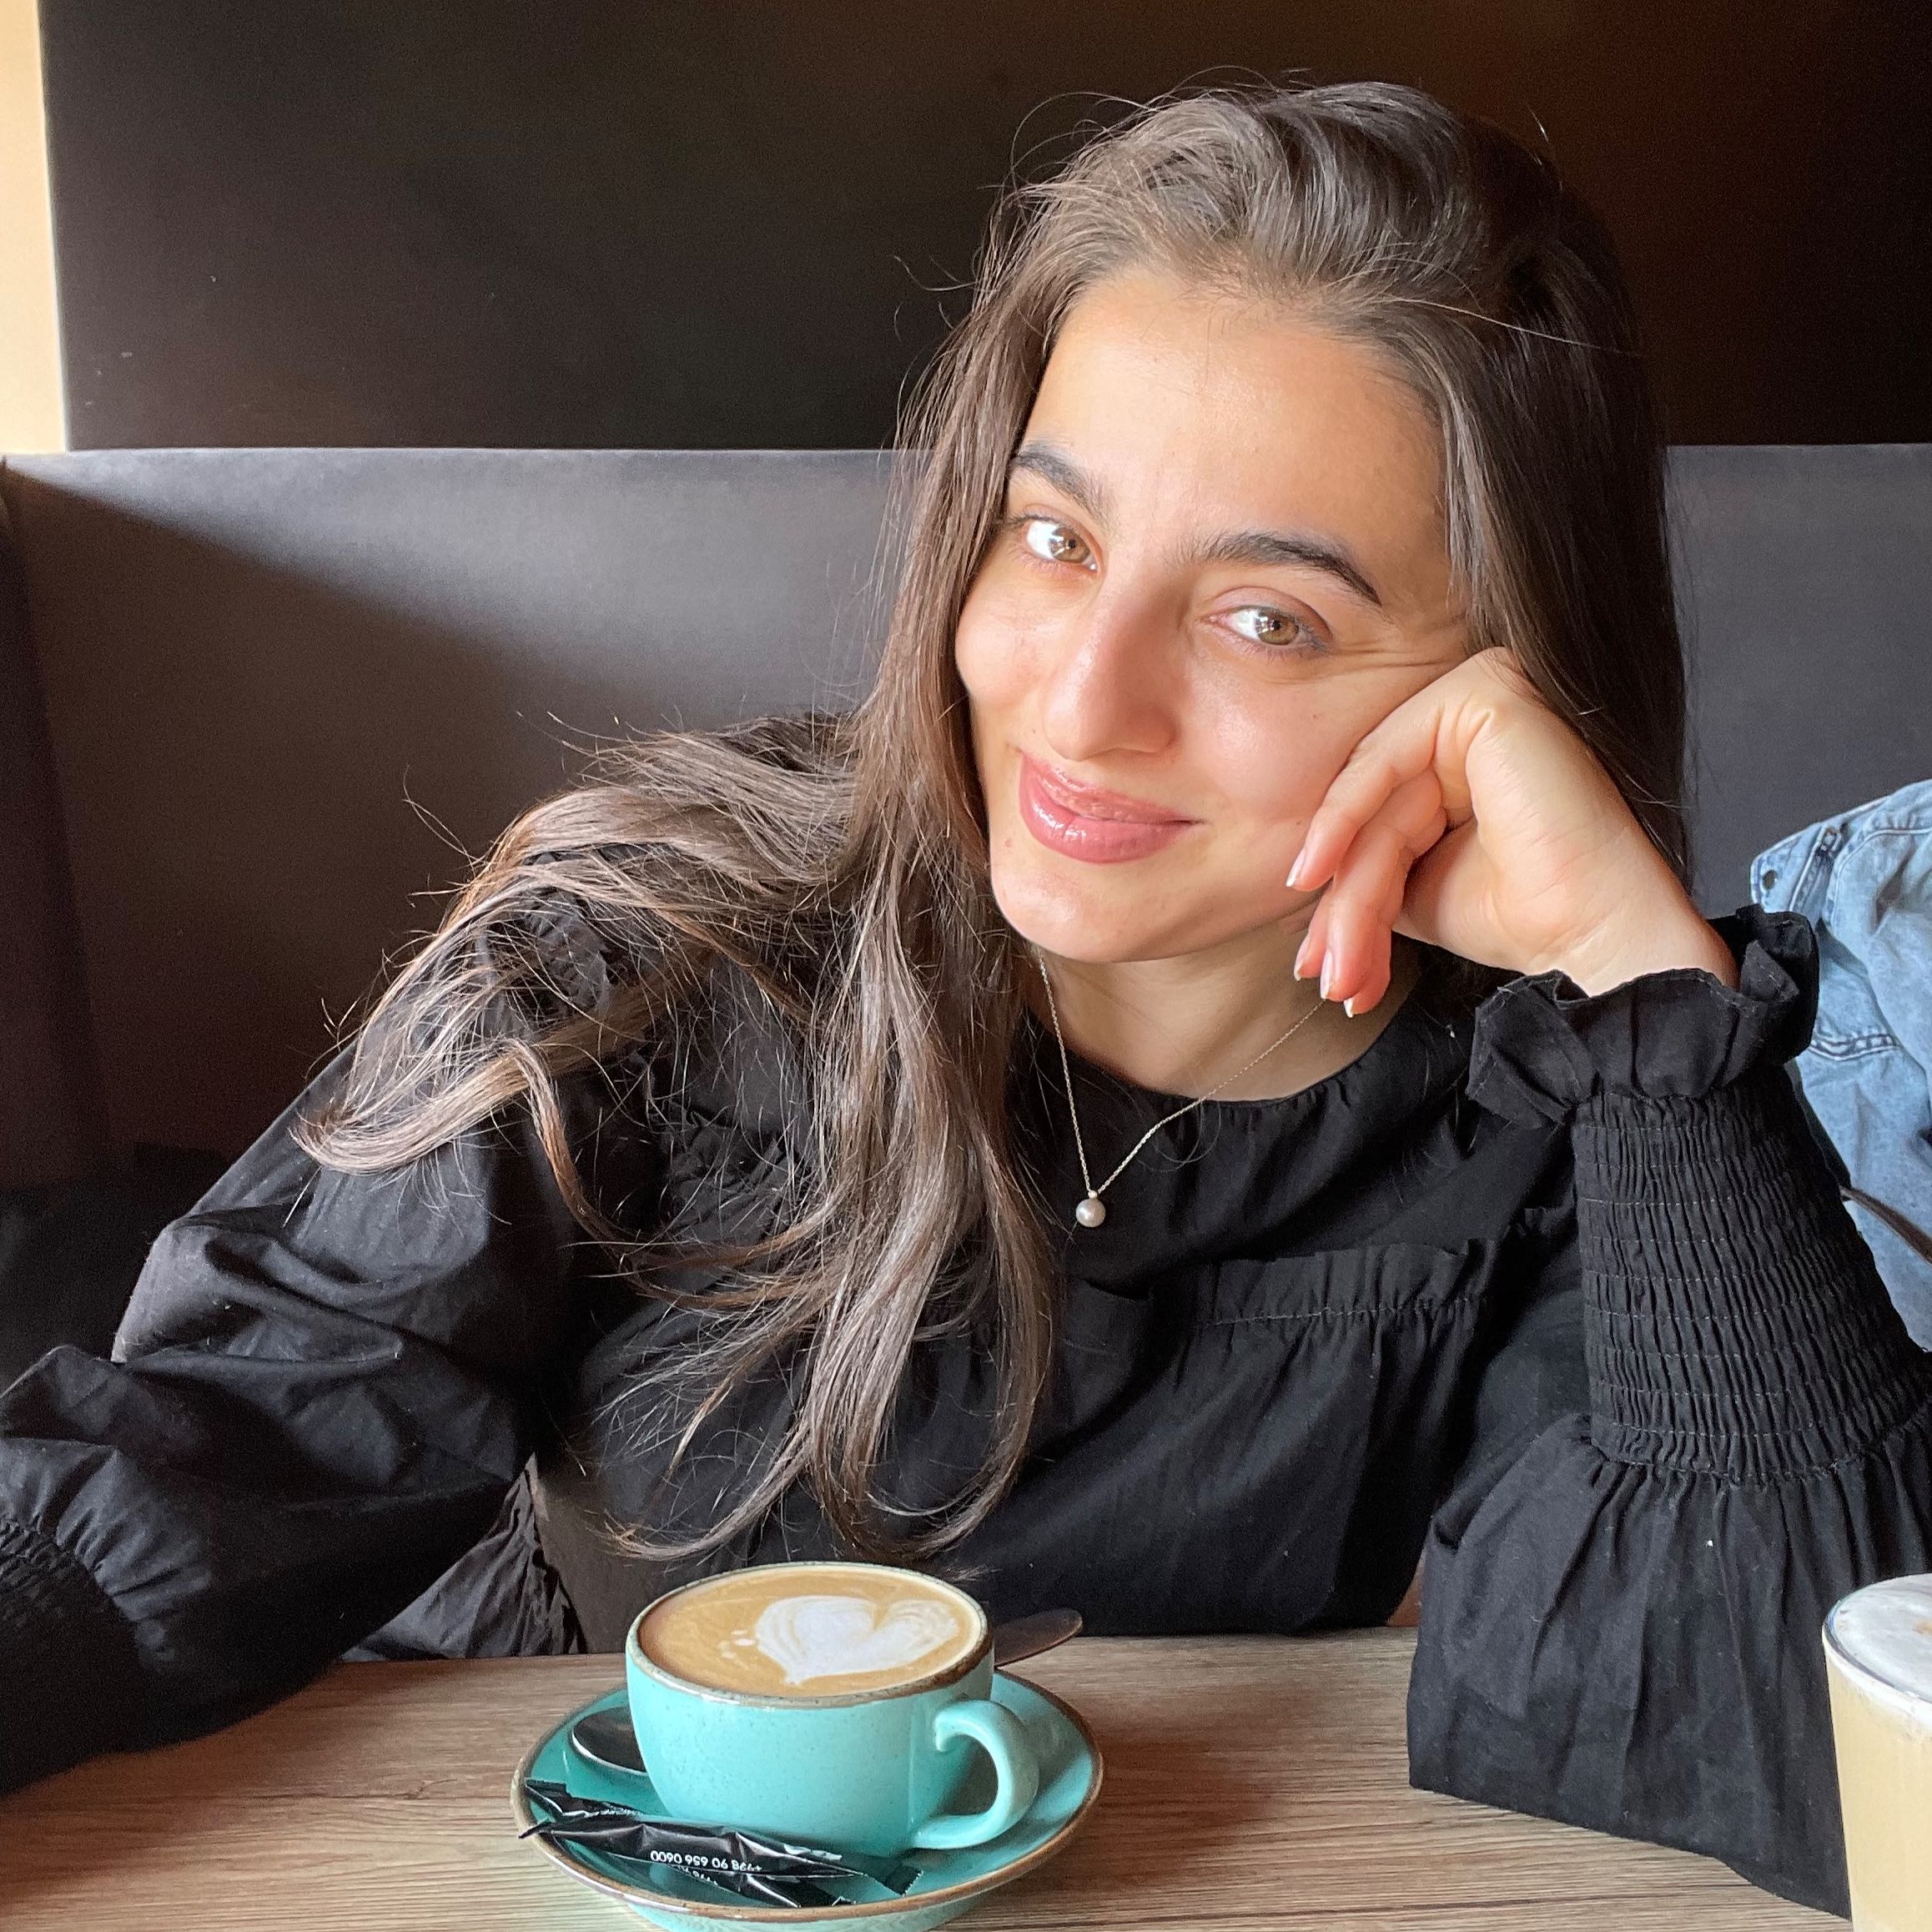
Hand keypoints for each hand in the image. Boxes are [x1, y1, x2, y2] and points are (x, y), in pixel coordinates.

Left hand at [1286, 647, 1737, 1014]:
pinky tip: (1319, 872)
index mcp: (1466, 756)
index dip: (1340, 892)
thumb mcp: (1417, 888)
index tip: (1314, 964)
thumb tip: (1298, 879)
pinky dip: (1346, 818)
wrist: (1594, 931)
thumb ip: (1364, 864)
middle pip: (1375, 809)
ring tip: (1333, 962)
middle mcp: (1475, 719)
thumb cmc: (1522, 915)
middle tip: (1324, 975)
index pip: (1379, 817)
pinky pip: (1388, 756)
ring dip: (1347, 886)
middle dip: (1343, 903)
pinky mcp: (1485, 693)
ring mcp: (1483, 696)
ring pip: (1376, 794)